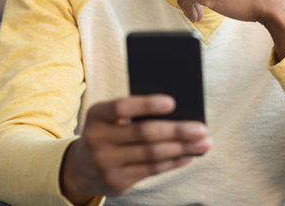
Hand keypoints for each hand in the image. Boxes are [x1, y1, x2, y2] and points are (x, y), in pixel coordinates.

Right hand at [60, 95, 211, 202]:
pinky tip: (188, 155)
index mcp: (96, 115)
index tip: (173, 102)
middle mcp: (98, 139)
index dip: (146, 104)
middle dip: (177, 131)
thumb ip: (134, 114)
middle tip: (202, 128)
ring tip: (204, 143)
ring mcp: (106, 163)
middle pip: (144, 133)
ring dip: (182, 148)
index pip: (122, 108)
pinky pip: (151, 171)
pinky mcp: (116, 182)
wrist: (81, 168)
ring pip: (152, 154)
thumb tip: (179, 115)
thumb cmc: (107, 133)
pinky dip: (173, 162)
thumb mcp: (109, 119)